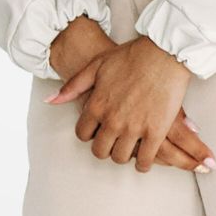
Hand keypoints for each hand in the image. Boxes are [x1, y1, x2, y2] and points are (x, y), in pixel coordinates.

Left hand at [46, 34, 215, 174]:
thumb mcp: (97, 65)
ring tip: (129, 146)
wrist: (164, 52)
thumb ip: (73, 86)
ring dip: (123, 154)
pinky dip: (144, 163)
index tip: (98, 129)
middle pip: (100, 151)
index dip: (89, 133)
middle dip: (105, 147)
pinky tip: (145, 157)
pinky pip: (145, 160)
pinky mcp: (155, 132)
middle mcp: (112, 121)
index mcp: (96, 105)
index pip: (82, 134)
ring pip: (121, 157)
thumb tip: (51, 101)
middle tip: (114, 141)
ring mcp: (134, 128)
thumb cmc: (131, 55)